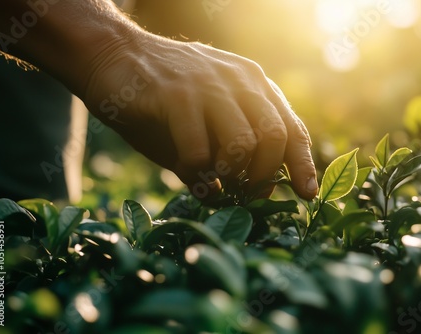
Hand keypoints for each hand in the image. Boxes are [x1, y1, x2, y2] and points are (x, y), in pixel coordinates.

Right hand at [83, 32, 317, 199]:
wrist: (113, 58)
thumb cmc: (164, 99)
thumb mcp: (205, 122)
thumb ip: (229, 154)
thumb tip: (249, 197)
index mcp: (252, 84)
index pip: (291, 127)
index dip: (303, 164)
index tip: (307, 194)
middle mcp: (238, 80)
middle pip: (275, 136)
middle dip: (264, 174)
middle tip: (245, 190)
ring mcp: (207, 85)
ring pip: (243, 143)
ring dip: (230, 174)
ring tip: (214, 178)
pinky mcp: (175, 95)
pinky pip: (198, 151)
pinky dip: (196, 173)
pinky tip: (188, 172)